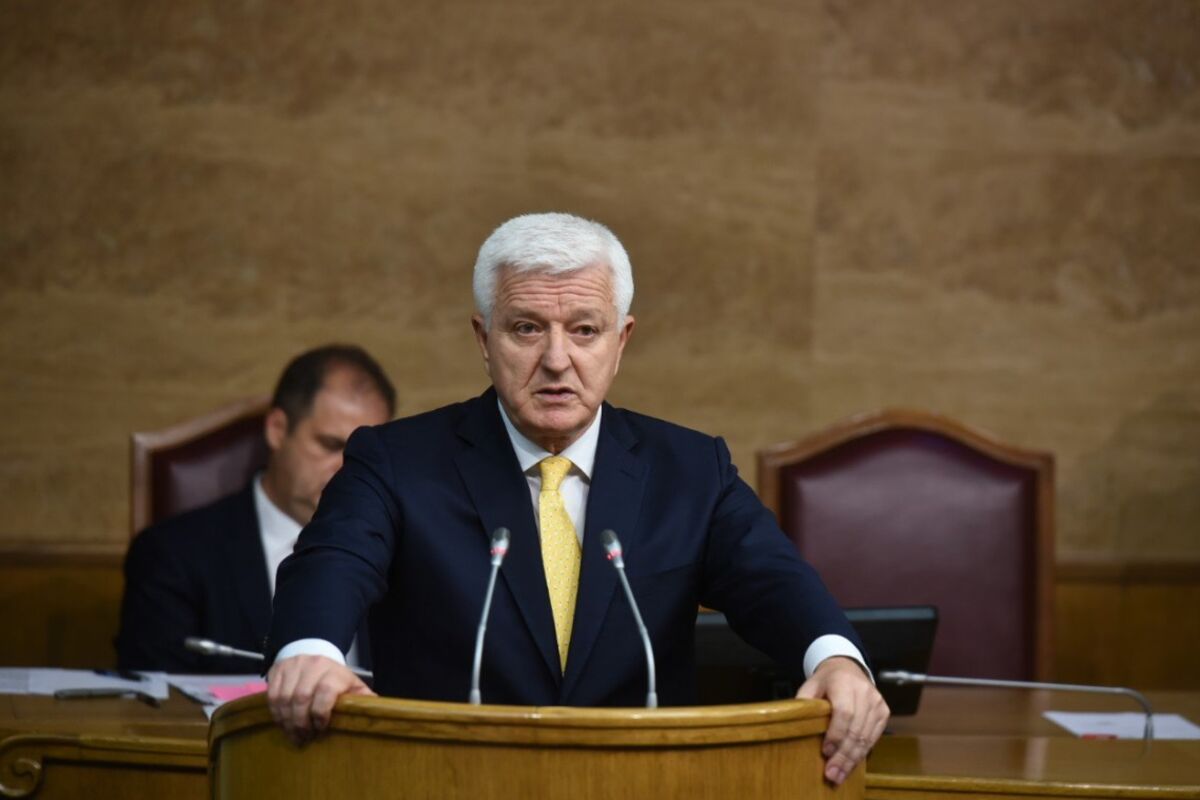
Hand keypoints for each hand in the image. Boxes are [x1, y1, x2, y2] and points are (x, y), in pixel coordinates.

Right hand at [266, 654, 375, 744]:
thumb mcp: (354, 686)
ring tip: (292, 734)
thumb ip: (363, 699)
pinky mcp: (277, 669)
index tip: (320, 729)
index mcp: (334, 671)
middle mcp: (313, 665)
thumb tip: (378, 714)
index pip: (325, 691)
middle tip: (302, 738)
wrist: (315, 653)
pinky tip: (282, 722)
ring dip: (286, 721)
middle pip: (301, 698)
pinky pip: (271, 694)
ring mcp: (293, 666)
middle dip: (300, 723)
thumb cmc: (336, 678)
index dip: (321, 714)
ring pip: (283, 698)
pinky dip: (275, 712)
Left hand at [796, 656, 889, 785]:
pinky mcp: (883, 712)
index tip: (826, 751)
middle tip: (832, 774)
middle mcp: (864, 691)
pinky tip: (851, 766)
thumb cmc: (825, 681)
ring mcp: (876, 702)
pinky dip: (862, 753)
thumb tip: (795, 726)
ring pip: (866, 737)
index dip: (836, 734)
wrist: (847, 668)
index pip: (844, 712)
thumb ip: (804, 703)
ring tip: (839, 776)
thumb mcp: (810, 685)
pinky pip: (874, 737)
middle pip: (856, 729)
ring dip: (852, 759)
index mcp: (844, 682)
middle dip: (843, 755)